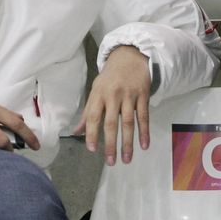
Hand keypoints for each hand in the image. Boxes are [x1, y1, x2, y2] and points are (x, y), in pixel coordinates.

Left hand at [74, 45, 150, 164]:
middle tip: (110, 162)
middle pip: (111, 123)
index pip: (93, 117)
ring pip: (128, 122)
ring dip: (127, 143)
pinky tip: (144, 145)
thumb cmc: (110, 78)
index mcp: (98, 95)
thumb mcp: (95, 91)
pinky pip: (144, 116)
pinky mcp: (143, 96)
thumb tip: (76, 133)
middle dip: (110, 144)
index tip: (92, 149)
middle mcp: (113, 95)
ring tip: (126, 159)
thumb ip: (88, 113)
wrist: (130, 57)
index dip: (92, 133)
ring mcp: (129, 96)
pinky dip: (144, 132)